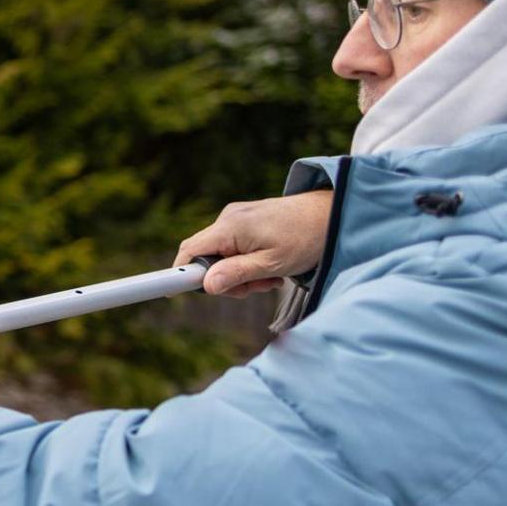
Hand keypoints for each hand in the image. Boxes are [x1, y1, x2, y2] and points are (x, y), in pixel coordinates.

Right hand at [175, 190, 333, 296]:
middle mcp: (228, 218)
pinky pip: (234, 247)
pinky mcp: (247, 221)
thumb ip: (238, 274)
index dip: (179, 273)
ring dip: (240, 273)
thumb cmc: (308, 237)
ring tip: (270, 276)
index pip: (190, 252)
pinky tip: (271, 264)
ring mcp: (237, 218)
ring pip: (221, 255)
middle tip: (255, 287)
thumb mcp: (273, 263)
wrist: (334, 213)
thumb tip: (207, 286)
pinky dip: (247, 261)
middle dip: (225, 279)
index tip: (172, 292)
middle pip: (205, 257)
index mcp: (231, 227)